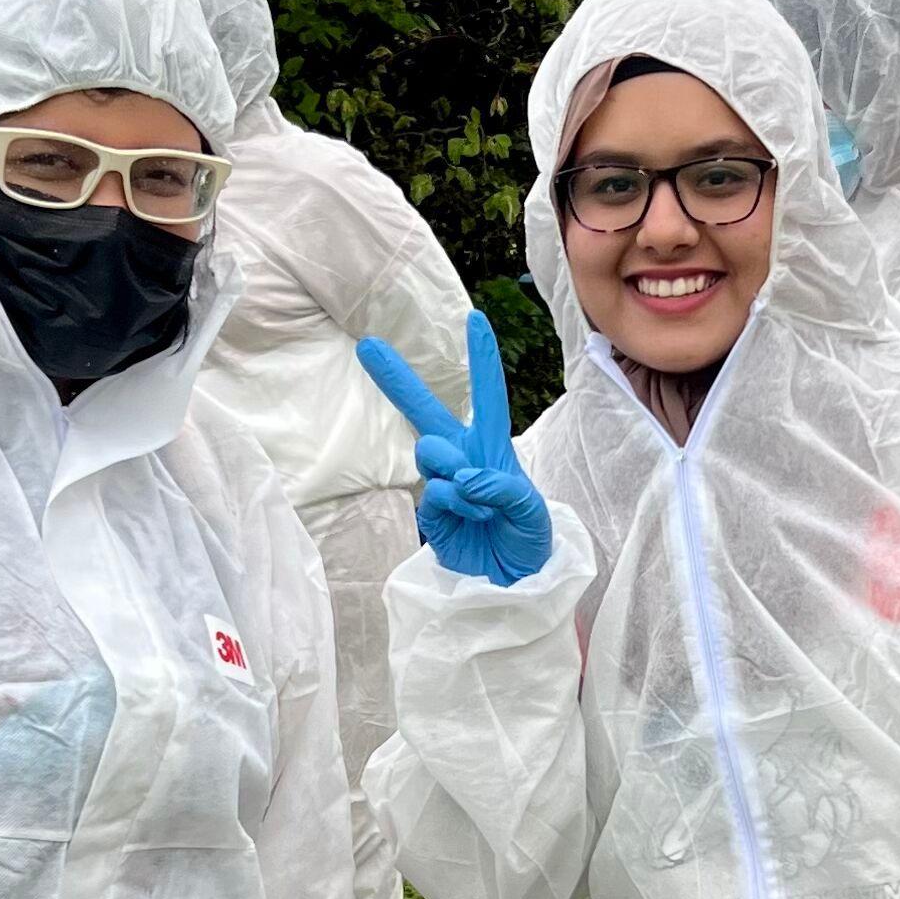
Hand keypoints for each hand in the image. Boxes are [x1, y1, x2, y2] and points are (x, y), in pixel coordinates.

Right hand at [356, 309, 553, 585]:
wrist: (513, 580)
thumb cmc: (529, 537)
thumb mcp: (532, 513)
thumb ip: (504, 488)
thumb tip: (464, 476)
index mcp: (492, 445)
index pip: (486, 396)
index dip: (481, 357)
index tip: (475, 318)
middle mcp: (462, 456)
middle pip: (423, 411)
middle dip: (395, 378)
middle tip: (367, 346)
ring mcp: (442, 481)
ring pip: (430, 452)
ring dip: (457, 473)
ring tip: (482, 502)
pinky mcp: (431, 511)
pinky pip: (434, 492)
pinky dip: (456, 504)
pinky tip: (473, 517)